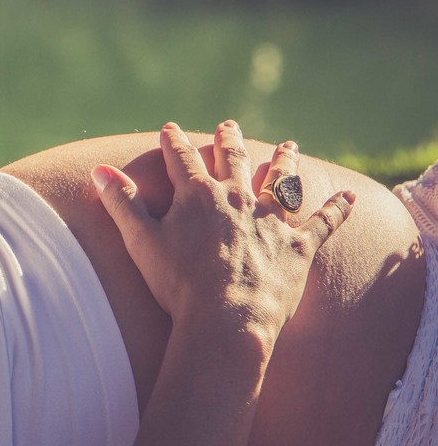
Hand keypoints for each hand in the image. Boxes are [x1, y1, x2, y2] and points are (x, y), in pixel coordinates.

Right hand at [91, 121, 354, 345]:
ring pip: (280, 181)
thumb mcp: (140, 240)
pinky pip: (322, 223)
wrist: (227, 319)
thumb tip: (98, 171)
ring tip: (289, 147)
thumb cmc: (177, 284)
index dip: (174, 141)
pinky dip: (336, 210)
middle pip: (233, 160)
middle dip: (228, 140)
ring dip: (284, 162)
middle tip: (228, 126)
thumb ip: (121, 202)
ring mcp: (271, 221)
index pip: (182, 158)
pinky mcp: (298, 247)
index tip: (170, 127)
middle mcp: (237, 199)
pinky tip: (348, 196)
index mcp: (197, 195)